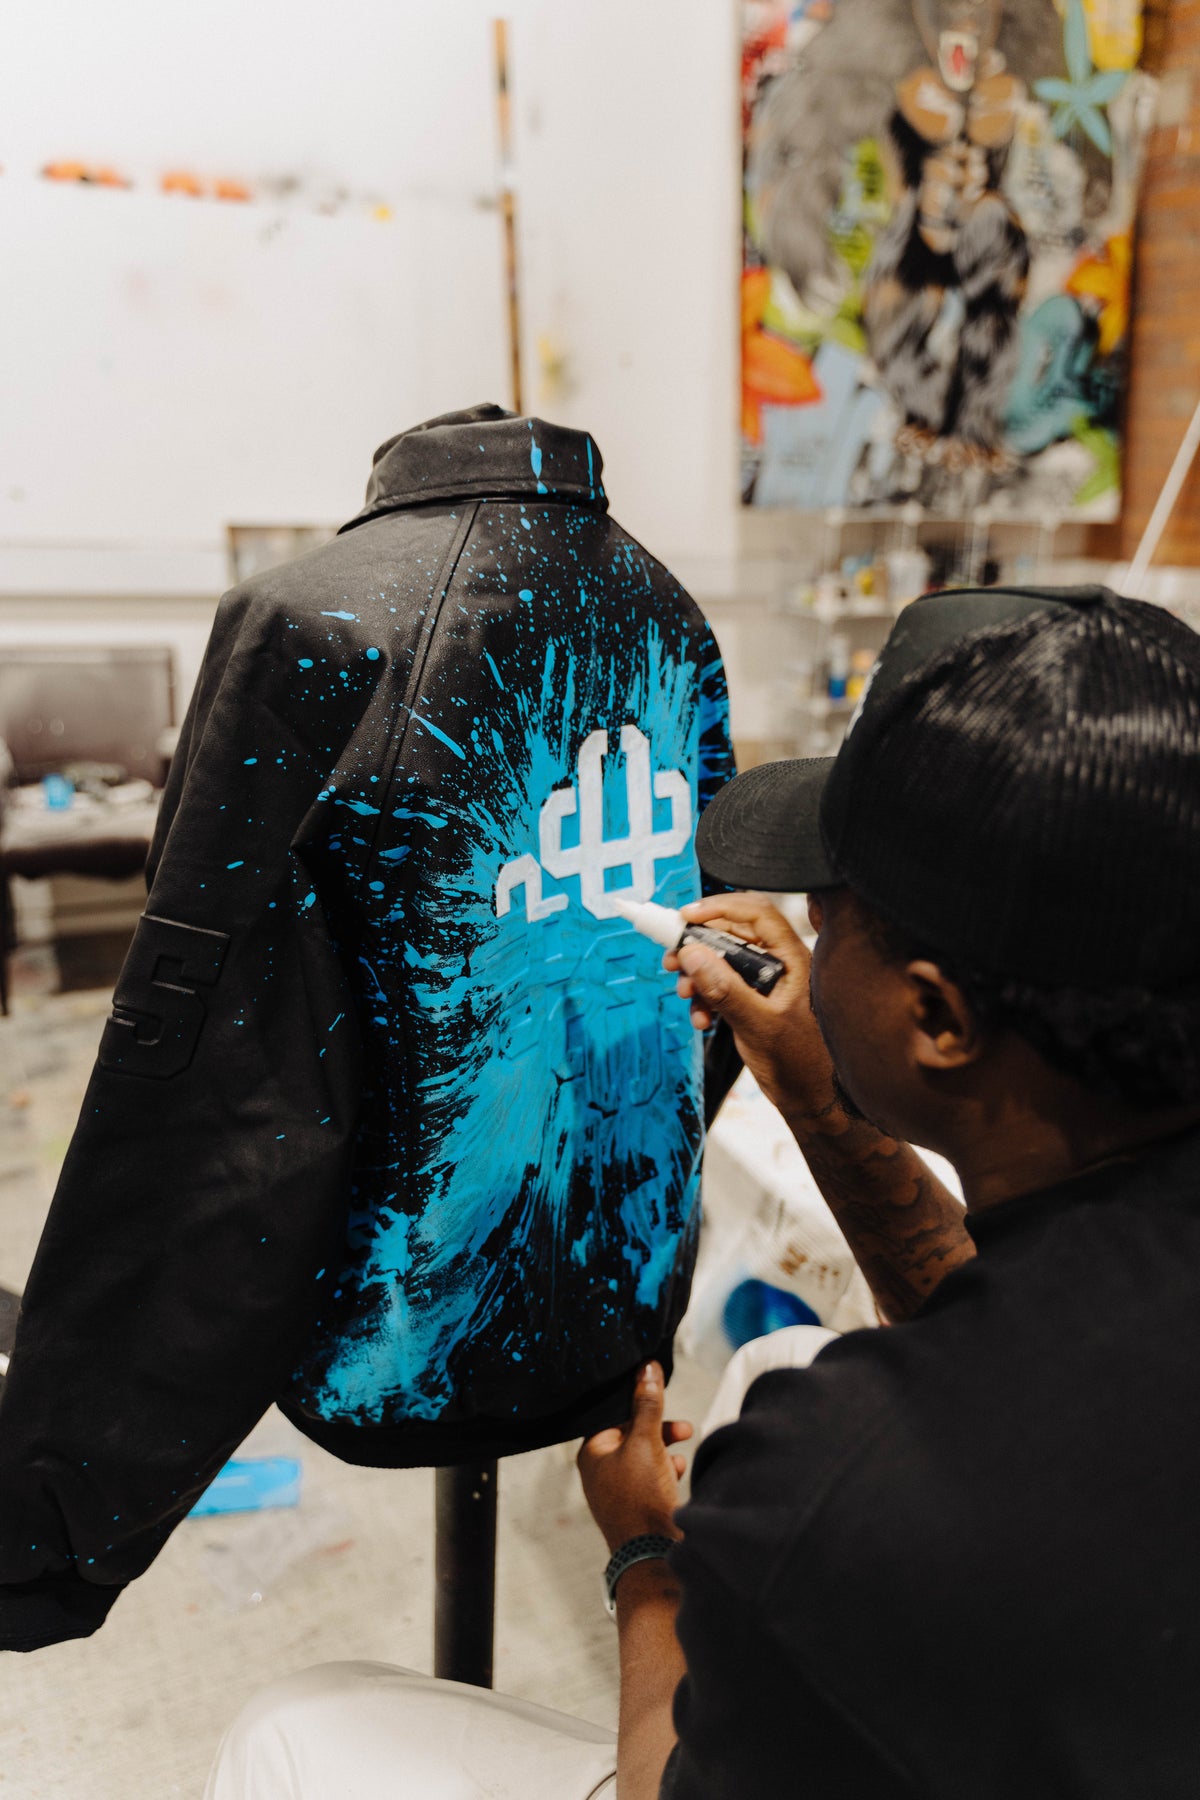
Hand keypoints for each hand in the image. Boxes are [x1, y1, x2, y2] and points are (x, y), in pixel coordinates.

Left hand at [577, 1362, 692, 1553]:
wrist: (652, 1554)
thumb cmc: (640, 1498)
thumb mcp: (646, 1442)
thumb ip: (648, 1404)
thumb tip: (647, 1367)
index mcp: (592, 1452)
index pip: (613, 1414)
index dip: (637, 1402)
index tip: (659, 1393)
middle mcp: (600, 1470)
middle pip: (632, 1434)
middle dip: (659, 1428)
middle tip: (682, 1427)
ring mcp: (618, 1489)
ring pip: (645, 1455)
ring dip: (666, 1449)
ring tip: (682, 1451)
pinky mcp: (636, 1504)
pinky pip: (652, 1477)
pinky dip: (666, 1470)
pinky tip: (679, 1471)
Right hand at [665, 894, 837, 1131]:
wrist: (811, 1100)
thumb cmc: (802, 1064)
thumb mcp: (759, 1026)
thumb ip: (727, 990)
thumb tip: (694, 954)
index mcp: (793, 960)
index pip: (756, 913)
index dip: (720, 908)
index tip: (686, 917)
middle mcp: (780, 965)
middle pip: (733, 934)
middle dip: (699, 946)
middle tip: (673, 960)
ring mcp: (766, 983)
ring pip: (723, 961)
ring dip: (698, 976)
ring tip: (685, 995)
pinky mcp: (754, 1001)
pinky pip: (722, 986)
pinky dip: (706, 997)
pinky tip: (702, 1019)